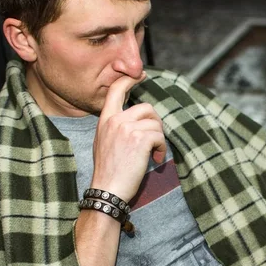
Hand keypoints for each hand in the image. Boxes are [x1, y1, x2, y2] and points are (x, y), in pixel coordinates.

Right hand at [90, 72, 166, 201]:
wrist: (107, 190)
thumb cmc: (108, 171)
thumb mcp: (103, 142)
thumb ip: (116, 127)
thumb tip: (135, 120)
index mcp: (105, 119)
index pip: (116, 90)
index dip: (131, 79)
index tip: (142, 75)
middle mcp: (115, 120)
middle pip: (147, 108)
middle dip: (156, 124)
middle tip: (155, 141)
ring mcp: (127, 128)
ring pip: (156, 123)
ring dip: (159, 139)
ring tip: (153, 154)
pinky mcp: (140, 139)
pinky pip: (159, 136)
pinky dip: (161, 148)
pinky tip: (155, 159)